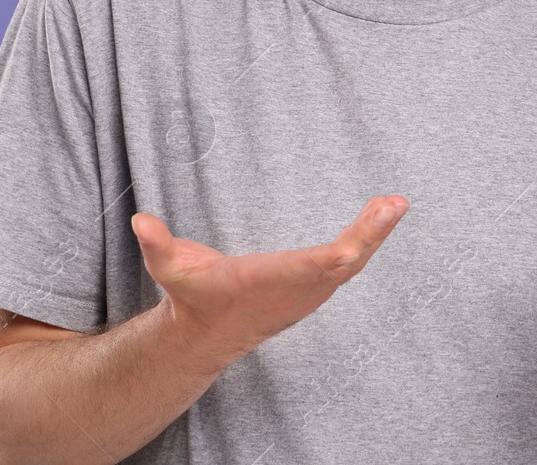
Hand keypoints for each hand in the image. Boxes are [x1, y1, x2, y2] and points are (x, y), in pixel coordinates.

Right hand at [131, 195, 408, 362]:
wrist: (208, 333)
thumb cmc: (192, 294)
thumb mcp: (171, 269)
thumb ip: (158, 244)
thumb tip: (141, 220)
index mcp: (267, 281)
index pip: (308, 270)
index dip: (333, 257)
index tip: (353, 245)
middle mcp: (296, 290)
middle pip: (343, 264)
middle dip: (370, 235)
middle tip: (394, 205)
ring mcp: (310, 292)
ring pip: (352, 264)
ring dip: (376, 234)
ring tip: (395, 203)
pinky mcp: (316, 288)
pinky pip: (350, 263)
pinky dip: (369, 238)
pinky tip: (383, 214)